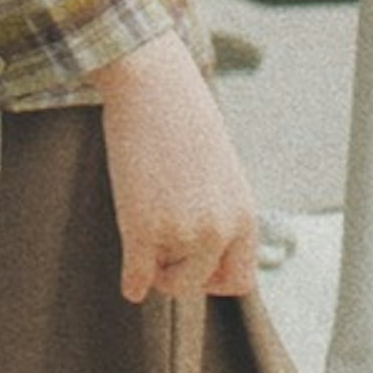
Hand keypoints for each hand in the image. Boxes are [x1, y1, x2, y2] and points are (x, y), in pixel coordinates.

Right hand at [96, 38, 259, 303]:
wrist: (154, 87)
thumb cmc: (184, 120)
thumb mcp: (220, 173)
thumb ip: (219, 212)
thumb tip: (203, 248)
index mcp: (244, 217)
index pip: (240, 280)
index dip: (214, 277)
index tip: (192, 259)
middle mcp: (219, 230)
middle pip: (201, 284)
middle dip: (181, 275)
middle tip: (161, 252)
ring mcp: (181, 232)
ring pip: (169, 282)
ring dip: (155, 269)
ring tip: (145, 235)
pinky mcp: (142, 227)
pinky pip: (137, 277)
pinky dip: (132, 283)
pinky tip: (129, 279)